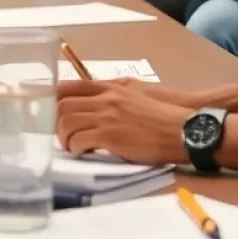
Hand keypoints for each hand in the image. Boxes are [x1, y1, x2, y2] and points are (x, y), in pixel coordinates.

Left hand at [56, 80, 190, 165]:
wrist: (182, 129)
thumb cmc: (162, 112)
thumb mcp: (135, 90)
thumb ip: (112, 90)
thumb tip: (94, 93)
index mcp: (109, 87)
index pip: (68, 87)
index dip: (55, 100)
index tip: (55, 112)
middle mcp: (104, 99)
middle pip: (62, 105)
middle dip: (56, 122)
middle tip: (64, 134)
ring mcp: (106, 117)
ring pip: (66, 122)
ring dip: (64, 137)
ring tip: (72, 145)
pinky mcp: (110, 137)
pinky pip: (79, 140)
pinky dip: (75, 148)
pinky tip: (82, 152)